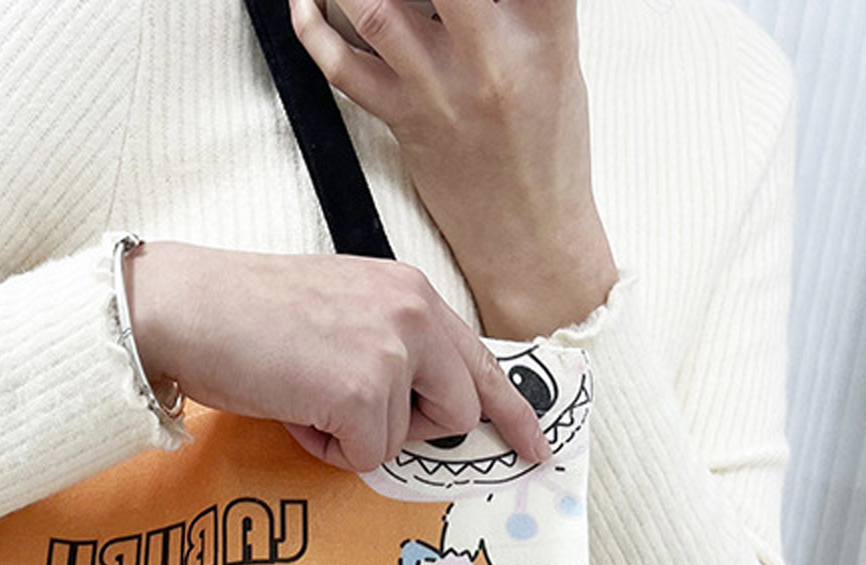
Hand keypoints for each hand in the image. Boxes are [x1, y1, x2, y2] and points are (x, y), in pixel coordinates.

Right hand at [124, 239, 548, 471]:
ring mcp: (392, 351)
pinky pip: (368, 457)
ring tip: (306, 397)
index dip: (514, 411)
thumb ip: (389, 349)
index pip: (483, 359)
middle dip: (414, 430)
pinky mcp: (363, 391)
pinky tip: (294, 410)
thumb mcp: (340, 315)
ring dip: (358, 437)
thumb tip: (411, 409)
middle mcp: (414, 313)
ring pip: (409, 439)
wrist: (188, 309)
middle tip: (351, 414)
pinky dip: (327, 450)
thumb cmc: (246, 318)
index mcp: (411, 292)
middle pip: (460, 410)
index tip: (538, 447)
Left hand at [292, 0, 618, 337]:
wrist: (530, 241)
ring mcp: (442, 92)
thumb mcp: (561, 58)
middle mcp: (492, 58)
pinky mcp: (405, 124)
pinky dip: (314, 29)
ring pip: (375, 5)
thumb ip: (529, 4)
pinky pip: (345, 69)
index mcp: (546, 33)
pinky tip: (304, 0)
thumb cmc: (548, 149)